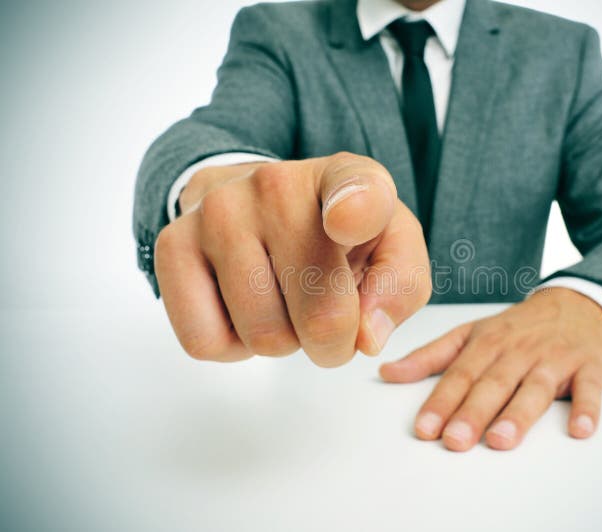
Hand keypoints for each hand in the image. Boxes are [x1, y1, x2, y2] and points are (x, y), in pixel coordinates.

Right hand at [154, 152, 431, 366]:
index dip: (354, 211)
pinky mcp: (173, 245)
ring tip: (281, 298)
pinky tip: (242, 306)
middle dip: (332, 339)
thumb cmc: (334, 236)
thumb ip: (399, 288)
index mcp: (347, 179)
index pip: (356, 192)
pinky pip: (205, 341)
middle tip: (323, 309)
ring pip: (264, 337)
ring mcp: (217, 211)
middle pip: (322, 317)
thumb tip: (366, 337)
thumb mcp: (389, 248)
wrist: (259, 205)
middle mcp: (277, 185)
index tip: (345, 224)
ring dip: (282, 341)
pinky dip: (232, 346)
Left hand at [380, 287, 601, 450]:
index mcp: (487, 342)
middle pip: (494, 383)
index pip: (460, 375)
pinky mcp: (590, 366)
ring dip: (520, 414)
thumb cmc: (516, 327)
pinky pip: (590, 389)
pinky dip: (587, 408)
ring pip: (536, 387)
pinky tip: (580, 430)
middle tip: (455, 440)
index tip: (425, 429)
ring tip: (502, 439)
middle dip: (473, 413)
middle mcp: (518, 350)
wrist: (574, 303)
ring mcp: (555, 358)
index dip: (441, 402)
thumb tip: (386, 372)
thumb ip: (430, 356)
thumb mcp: (470, 334)